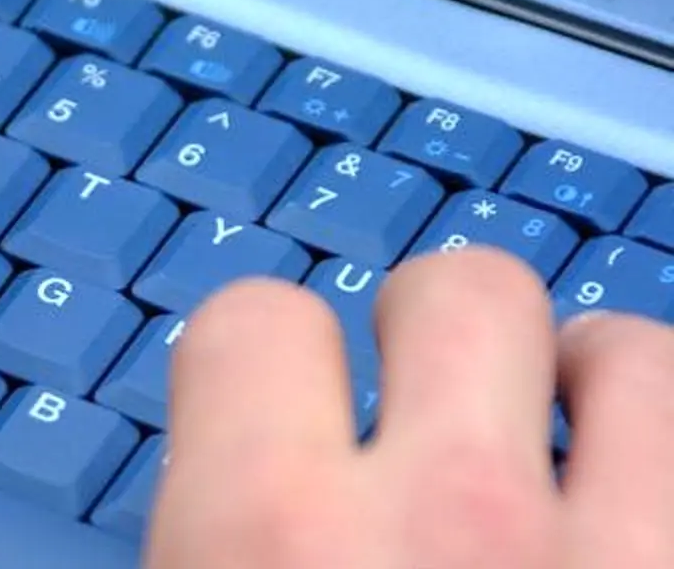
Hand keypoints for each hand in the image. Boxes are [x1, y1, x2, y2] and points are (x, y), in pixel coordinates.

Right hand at [147, 247, 670, 567]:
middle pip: (461, 293)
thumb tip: (215, 483)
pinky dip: (665, 468)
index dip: (263, 353)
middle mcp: (450, 533)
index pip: (253, 325)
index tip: (281, 385)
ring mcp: (620, 568)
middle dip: (440, 326)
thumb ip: (206, 538)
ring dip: (593, 385)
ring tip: (570, 443)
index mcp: (263, 544)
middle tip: (432, 398)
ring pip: (632, 360)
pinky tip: (637, 521)